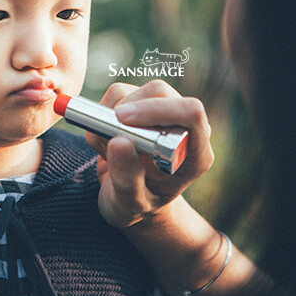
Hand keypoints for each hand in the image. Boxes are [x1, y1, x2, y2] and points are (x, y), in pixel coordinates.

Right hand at [90, 80, 213, 227]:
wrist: (128, 198)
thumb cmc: (133, 204)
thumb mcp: (129, 204)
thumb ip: (127, 180)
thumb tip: (119, 141)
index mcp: (194, 154)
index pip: (190, 113)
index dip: (156, 110)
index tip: (122, 121)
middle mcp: (184, 127)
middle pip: (159, 92)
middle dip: (126, 112)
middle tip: (108, 142)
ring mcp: (163, 112)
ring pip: (134, 91)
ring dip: (109, 117)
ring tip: (107, 150)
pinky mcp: (142, 103)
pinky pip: (117, 94)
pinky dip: (101, 113)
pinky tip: (105, 139)